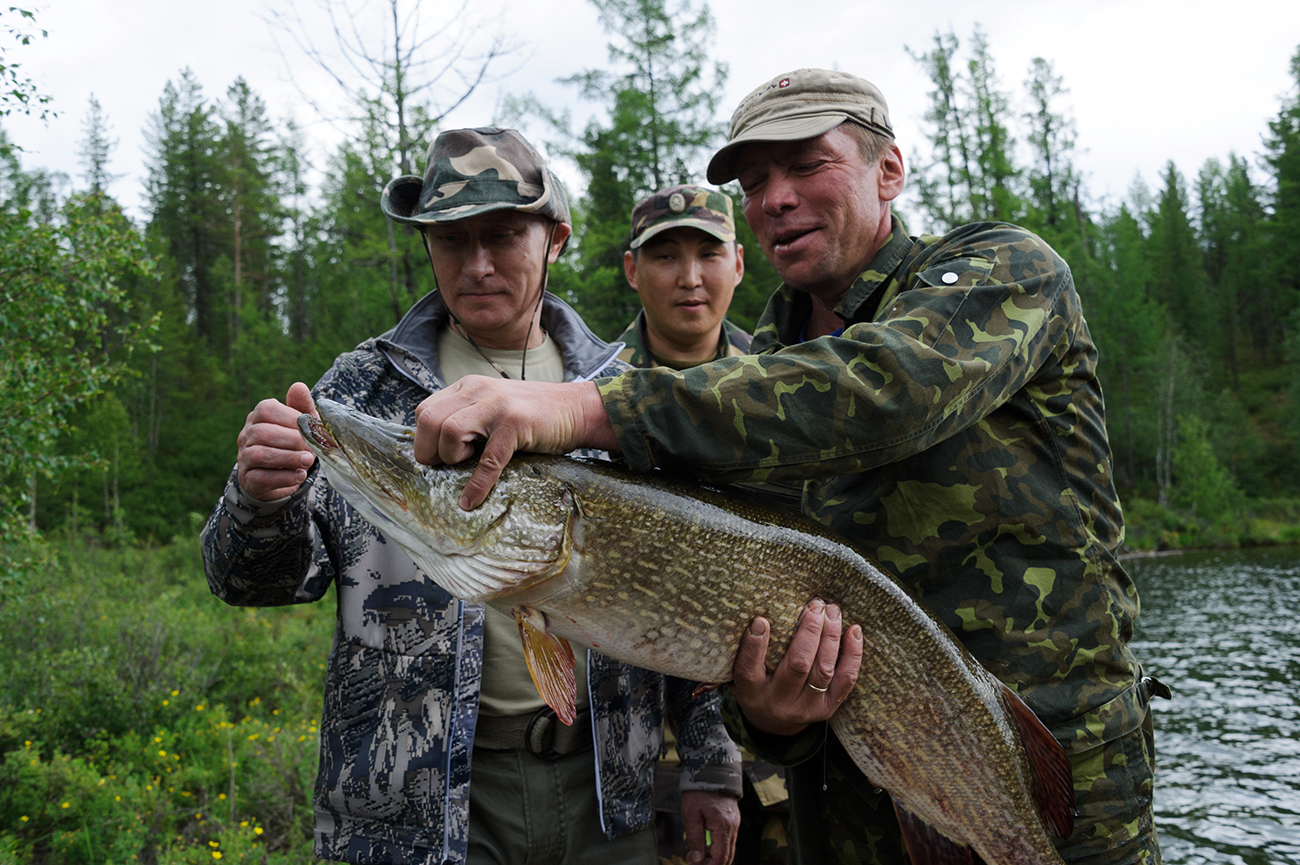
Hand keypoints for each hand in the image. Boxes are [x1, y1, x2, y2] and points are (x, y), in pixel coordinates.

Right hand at [235, 382, 318, 500]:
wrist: (284, 474)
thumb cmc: (294, 441)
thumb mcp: (302, 423)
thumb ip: (302, 405)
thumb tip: (298, 386)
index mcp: (259, 415)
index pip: (267, 410)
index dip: (290, 419)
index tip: (309, 429)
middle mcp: (246, 434)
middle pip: (263, 433)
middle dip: (291, 441)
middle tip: (310, 449)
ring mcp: (244, 457)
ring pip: (260, 455)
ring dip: (289, 458)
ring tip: (308, 461)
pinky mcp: (248, 478)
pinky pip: (261, 478)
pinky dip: (284, 477)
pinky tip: (299, 475)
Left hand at [413, 376, 617, 508]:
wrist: (576, 409)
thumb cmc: (533, 415)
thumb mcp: (493, 406)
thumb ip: (467, 416)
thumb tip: (435, 449)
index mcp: (468, 387)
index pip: (424, 410)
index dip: (424, 438)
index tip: (437, 456)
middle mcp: (477, 390)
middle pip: (429, 420)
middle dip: (429, 450)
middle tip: (444, 466)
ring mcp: (497, 406)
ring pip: (450, 432)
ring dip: (451, 458)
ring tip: (467, 464)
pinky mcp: (515, 424)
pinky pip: (487, 460)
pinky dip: (477, 485)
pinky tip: (472, 500)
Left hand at [679, 789, 739, 864]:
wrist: (711, 771)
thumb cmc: (699, 791)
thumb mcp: (691, 814)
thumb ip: (694, 838)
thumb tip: (696, 859)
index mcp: (723, 827)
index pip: (720, 858)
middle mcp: (733, 827)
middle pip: (727, 857)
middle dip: (711, 864)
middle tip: (693, 862)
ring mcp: (734, 823)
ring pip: (728, 849)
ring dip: (713, 856)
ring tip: (695, 854)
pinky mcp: (732, 820)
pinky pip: (727, 840)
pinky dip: (717, 847)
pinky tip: (704, 845)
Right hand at [729, 599, 862, 736]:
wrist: (772, 724)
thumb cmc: (755, 685)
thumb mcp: (737, 673)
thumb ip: (738, 650)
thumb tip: (745, 611)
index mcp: (751, 693)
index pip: (748, 671)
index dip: (754, 646)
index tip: (761, 620)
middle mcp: (778, 703)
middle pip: (797, 666)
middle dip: (809, 631)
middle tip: (814, 605)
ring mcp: (806, 708)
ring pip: (823, 670)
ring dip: (830, 636)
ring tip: (832, 611)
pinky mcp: (828, 709)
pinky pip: (846, 680)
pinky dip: (852, 655)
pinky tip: (854, 631)